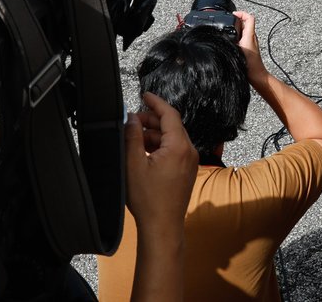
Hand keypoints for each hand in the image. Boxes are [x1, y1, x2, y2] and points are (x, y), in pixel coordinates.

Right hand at [124, 92, 198, 234]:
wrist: (162, 227)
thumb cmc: (148, 199)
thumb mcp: (133, 164)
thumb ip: (132, 137)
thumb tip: (131, 117)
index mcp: (178, 146)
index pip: (169, 114)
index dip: (156, 102)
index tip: (144, 95)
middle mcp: (189, 151)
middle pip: (171, 125)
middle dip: (152, 119)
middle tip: (132, 121)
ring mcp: (190, 162)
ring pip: (172, 138)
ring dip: (154, 134)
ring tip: (134, 138)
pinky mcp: (187, 171)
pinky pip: (174, 150)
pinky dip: (160, 146)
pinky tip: (144, 152)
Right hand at [234, 11, 266, 83]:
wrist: (257, 76)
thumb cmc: (250, 66)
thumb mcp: (238, 51)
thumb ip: (232, 42)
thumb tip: (225, 36)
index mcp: (250, 36)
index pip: (249, 18)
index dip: (241, 13)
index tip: (232, 14)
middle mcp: (252, 37)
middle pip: (246, 22)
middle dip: (237, 19)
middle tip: (228, 20)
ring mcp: (251, 43)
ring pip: (244, 30)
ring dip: (237, 27)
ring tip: (227, 29)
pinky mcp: (249, 48)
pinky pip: (243, 37)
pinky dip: (237, 36)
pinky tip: (230, 41)